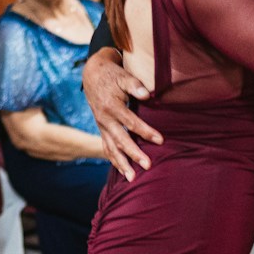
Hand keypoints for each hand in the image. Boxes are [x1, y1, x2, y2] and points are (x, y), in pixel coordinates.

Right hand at [84, 47, 161, 180]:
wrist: (93, 75)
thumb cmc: (113, 76)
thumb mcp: (123, 77)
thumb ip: (135, 85)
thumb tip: (146, 94)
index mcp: (111, 106)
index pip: (131, 122)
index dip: (146, 131)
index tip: (160, 140)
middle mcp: (104, 119)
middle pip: (121, 140)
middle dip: (134, 154)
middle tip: (148, 165)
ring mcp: (101, 127)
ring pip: (111, 148)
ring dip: (122, 164)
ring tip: (132, 178)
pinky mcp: (102, 130)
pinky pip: (107, 148)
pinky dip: (114, 160)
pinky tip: (124, 172)